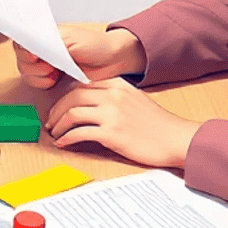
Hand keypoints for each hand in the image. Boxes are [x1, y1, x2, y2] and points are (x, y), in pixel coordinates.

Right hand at [15, 26, 146, 89]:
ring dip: (39, 75)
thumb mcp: (70, 40)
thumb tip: (30, 47)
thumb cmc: (94, 45)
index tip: (35, 56)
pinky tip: (56, 78)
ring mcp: (44, 62)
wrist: (111, 61)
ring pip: (25, 72)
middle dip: (33, 66)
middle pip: (20, 58)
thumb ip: (48, 43)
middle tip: (50, 65)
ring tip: (56, 71)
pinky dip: (43, 83)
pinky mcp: (49, 76)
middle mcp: (40, 47)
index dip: (24, 51)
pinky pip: (35, 82)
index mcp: (43, 33)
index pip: (19, 40)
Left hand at [44, 77, 198, 167]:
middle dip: (57, 110)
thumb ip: (115, 96)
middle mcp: (113, 95)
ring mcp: (112, 113)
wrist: (176, 139)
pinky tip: (63, 143)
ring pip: (72, 113)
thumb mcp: (136, 100)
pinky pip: (79, 133)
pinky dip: (67, 138)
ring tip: (55, 133)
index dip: (65, 96)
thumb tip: (92, 102)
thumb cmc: (158, 124)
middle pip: (72, 97)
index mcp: (118, 85)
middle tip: (51, 121)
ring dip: (59, 124)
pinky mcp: (111, 133)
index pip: (82, 84)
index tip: (59, 107)